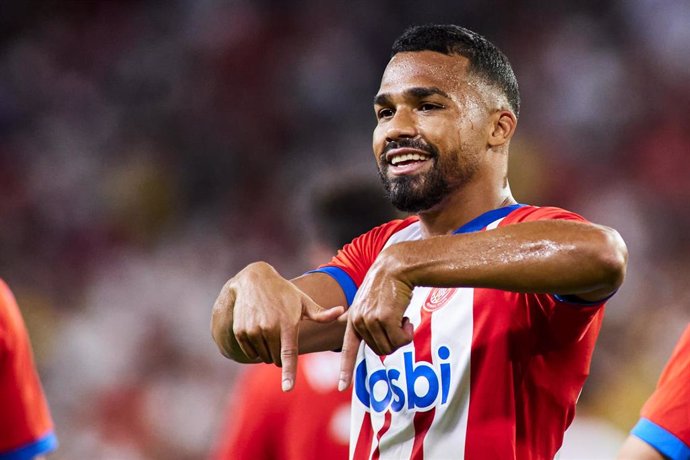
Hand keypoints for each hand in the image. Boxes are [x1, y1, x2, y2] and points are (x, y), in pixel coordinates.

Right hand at [211, 261, 343, 390]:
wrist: (254, 280)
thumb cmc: (284, 293)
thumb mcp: (303, 301)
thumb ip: (322, 314)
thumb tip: (343, 313)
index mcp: (287, 324)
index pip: (288, 353)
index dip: (288, 373)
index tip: (287, 388)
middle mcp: (269, 328)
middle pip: (276, 359)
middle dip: (280, 354)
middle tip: (280, 334)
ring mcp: (253, 330)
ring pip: (263, 357)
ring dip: (267, 351)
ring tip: (269, 328)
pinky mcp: (240, 332)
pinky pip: (250, 353)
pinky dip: (255, 348)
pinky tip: (257, 329)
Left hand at [338, 249, 414, 390]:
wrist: (396, 267)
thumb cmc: (389, 285)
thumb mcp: (371, 302)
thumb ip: (369, 320)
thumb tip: (375, 342)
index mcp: (354, 319)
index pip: (348, 348)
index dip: (346, 369)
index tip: (341, 387)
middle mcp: (358, 321)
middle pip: (380, 349)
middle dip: (393, 340)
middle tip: (399, 322)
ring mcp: (370, 321)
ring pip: (391, 347)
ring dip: (402, 336)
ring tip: (402, 317)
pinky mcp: (383, 319)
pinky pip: (400, 340)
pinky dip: (407, 333)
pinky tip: (407, 318)